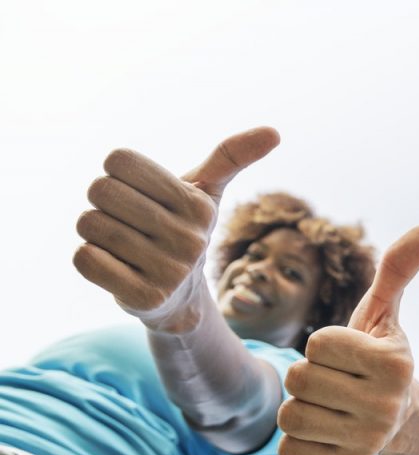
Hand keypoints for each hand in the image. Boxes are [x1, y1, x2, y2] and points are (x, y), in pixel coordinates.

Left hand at [73, 127, 280, 331]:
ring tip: (122, 246)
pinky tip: (115, 266)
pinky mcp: (143, 297)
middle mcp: (189, 239)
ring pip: (89, 224)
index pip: (119, 160)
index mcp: (199, 205)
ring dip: (94, 233)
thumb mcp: (207, 192)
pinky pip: (85, 259)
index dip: (117, 175)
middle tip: (126, 222)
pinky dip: (90, 258)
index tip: (138, 195)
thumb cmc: (183, 231)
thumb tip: (274, 132)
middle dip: (102, 204)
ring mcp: (168, 271)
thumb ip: (231, 156)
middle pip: (100, 190)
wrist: (180, 300)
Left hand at [277, 226, 418, 454]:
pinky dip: (300, 442)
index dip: (324, 347)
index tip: (349, 359)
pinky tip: (328, 435)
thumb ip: (396, 271)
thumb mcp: (384, 315)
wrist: (402, 424)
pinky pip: (288, 450)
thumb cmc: (378, 360)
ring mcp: (369, 442)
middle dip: (311, 378)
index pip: (316, 343)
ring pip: (289, 416)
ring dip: (303, 409)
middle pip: (299, 379)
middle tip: (338, 386)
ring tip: (332, 409)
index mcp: (394, 363)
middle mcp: (387, 405)